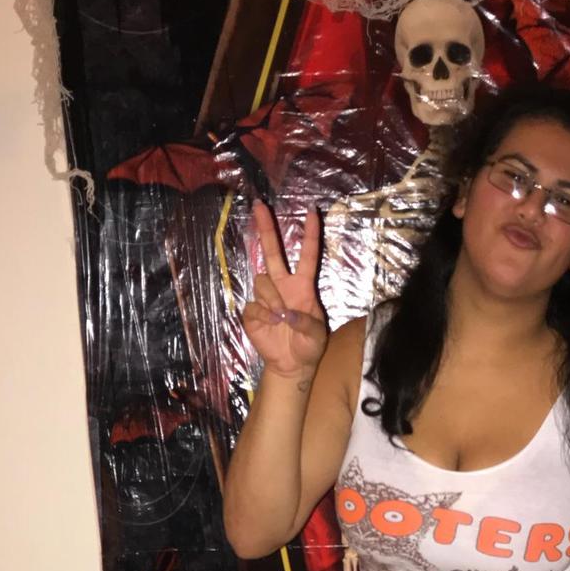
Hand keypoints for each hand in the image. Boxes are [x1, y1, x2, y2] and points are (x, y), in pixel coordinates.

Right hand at [242, 200, 327, 378]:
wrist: (291, 365)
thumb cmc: (308, 346)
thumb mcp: (317, 336)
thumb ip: (306, 322)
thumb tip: (286, 313)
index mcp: (303, 286)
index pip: (307, 255)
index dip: (310, 234)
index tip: (312, 211)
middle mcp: (283, 286)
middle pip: (273, 253)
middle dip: (266, 229)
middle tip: (260, 205)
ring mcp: (266, 297)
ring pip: (263, 281)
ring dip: (272, 299)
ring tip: (281, 319)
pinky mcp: (252, 311)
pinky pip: (254, 305)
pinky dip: (264, 315)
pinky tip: (271, 325)